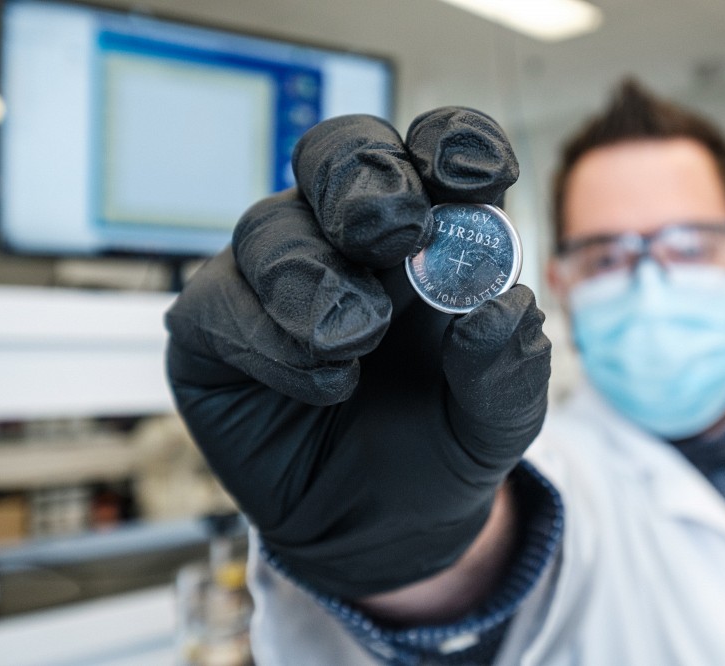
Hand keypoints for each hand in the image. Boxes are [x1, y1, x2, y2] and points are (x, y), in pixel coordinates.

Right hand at [165, 109, 550, 599]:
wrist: (385, 528)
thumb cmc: (445, 444)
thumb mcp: (500, 418)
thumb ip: (507, 366)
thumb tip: (496, 309)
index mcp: (432, 235)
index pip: (435, 153)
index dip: (453, 143)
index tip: (476, 175)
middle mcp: (350, 240)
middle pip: (337, 154)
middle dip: (364, 181)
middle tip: (395, 230)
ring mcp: (276, 277)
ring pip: (270, 225)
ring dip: (315, 278)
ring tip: (356, 342)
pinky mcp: (217, 328)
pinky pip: (218, 303)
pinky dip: (270, 342)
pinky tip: (323, 386)